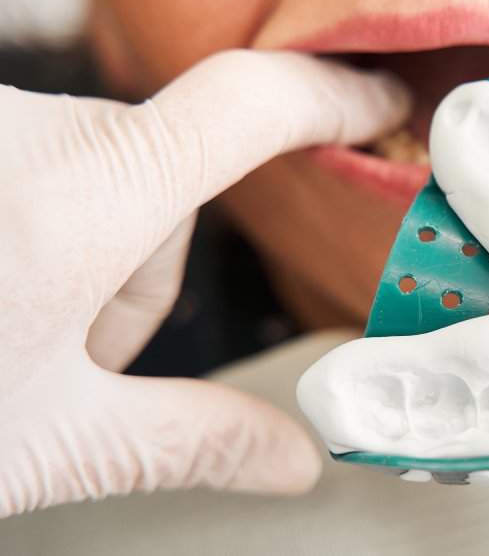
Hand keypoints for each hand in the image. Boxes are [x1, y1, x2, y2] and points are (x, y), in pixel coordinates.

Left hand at [0, 50, 409, 516]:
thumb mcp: (52, 439)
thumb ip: (196, 441)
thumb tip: (295, 458)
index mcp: (86, 195)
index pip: (253, 106)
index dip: (334, 98)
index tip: (383, 103)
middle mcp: (30, 132)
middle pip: (160, 179)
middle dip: (139, 275)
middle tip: (68, 365)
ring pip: (87, 175)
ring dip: (75, 255)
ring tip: (0, 337)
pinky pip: (24, 164)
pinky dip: (23, 226)